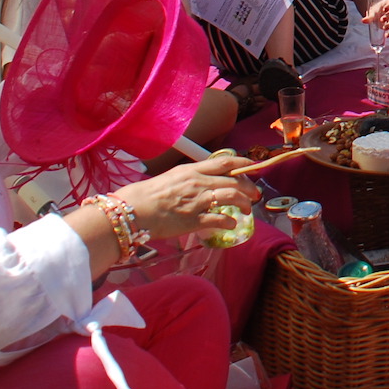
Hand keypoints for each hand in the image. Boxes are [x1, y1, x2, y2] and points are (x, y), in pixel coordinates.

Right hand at [117, 154, 256, 240]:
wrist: (133, 210)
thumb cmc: (148, 194)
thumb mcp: (172, 177)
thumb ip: (191, 177)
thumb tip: (205, 180)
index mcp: (192, 170)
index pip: (224, 163)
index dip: (243, 164)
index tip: (254, 166)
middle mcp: (198, 183)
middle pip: (234, 181)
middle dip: (249, 188)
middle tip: (254, 194)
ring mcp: (197, 201)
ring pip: (232, 197)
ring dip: (244, 204)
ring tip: (247, 210)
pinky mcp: (194, 220)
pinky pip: (220, 220)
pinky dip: (230, 222)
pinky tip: (232, 224)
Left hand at [361, 0, 388, 35]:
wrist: (375, 15)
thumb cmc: (375, 10)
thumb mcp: (372, 12)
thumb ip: (369, 17)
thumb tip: (363, 21)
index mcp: (388, 3)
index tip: (384, 9)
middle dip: (388, 16)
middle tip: (381, 19)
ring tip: (383, 27)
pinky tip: (386, 35)